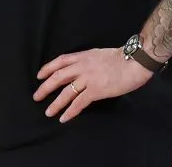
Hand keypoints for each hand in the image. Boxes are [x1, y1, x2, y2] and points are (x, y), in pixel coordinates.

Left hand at [33, 47, 153, 122]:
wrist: (134, 61)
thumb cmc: (122, 58)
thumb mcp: (99, 54)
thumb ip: (88, 61)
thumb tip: (81, 69)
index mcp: (84, 56)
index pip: (61, 61)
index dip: (48, 68)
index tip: (39, 76)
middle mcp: (83, 66)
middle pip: (58, 77)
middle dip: (45, 87)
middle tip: (37, 96)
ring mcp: (88, 78)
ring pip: (66, 92)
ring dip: (55, 103)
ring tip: (48, 111)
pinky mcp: (96, 90)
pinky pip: (79, 102)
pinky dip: (70, 111)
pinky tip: (64, 117)